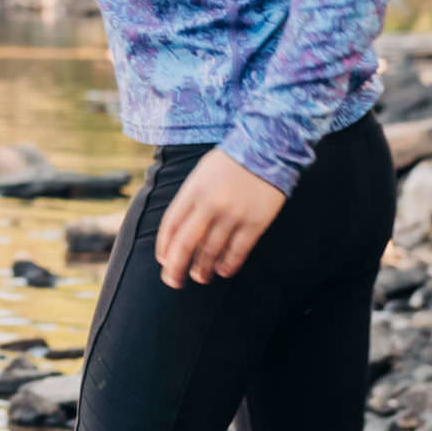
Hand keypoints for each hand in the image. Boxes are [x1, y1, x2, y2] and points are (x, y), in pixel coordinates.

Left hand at [155, 150, 287, 287]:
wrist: (266, 149)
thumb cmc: (229, 163)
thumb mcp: (200, 175)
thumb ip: (188, 201)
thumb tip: (176, 235)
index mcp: (192, 190)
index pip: (170, 225)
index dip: (164, 248)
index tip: (164, 261)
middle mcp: (210, 204)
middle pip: (185, 244)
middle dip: (176, 267)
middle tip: (173, 282)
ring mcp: (233, 214)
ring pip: (210, 252)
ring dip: (202, 269)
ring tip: (199, 276)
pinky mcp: (255, 223)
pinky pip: (237, 252)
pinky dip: (228, 265)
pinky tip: (223, 271)